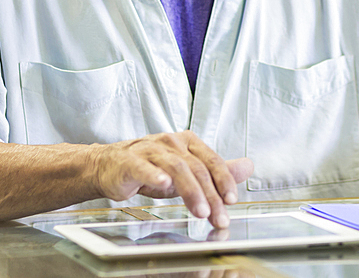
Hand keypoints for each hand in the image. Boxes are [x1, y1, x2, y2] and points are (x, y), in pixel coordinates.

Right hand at [93, 130, 253, 227]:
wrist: (110, 166)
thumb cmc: (151, 168)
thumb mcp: (187, 170)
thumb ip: (216, 170)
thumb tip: (247, 166)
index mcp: (187, 142)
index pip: (211, 160)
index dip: (224, 180)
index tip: (232, 200)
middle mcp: (171, 142)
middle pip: (196, 167)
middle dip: (210, 194)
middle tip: (219, 216)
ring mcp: (150, 149)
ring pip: (175, 167)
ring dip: (190, 190)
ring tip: (200, 211)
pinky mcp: (129, 161)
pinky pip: (143, 167)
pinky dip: (154, 175)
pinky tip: (163, 184)